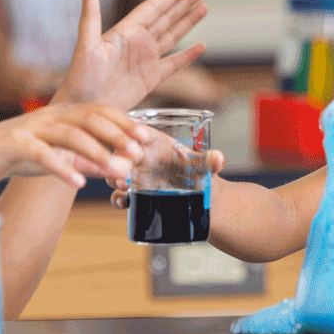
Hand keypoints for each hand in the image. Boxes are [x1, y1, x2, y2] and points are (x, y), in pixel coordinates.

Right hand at [0, 102, 150, 187]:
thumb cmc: (20, 154)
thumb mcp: (59, 157)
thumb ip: (87, 161)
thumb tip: (120, 169)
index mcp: (65, 113)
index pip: (103, 112)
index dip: (127, 123)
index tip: (149, 138)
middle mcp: (52, 115)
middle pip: (91, 119)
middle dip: (118, 134)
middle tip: (139, 152)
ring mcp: (33, 127)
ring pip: (71, 134)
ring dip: (96, 152)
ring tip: (116, 169)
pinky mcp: (15, 143)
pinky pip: (42, 154)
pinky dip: (61, 167)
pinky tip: (77, 182)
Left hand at [57, 0, 208, 110]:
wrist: (82, 109)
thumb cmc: (79, 79)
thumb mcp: (86, 46)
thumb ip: (90, 16)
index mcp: (125, 32)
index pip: (153, 8)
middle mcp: (138, 43)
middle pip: (166, 18)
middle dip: (184, 4)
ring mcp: (145, 61)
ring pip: (172, 36)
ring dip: (188, 22)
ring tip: (204, 8)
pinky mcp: (150, 80)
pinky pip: (174, 64)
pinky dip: (188, 56)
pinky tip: (201, 46)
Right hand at [105, 128, 225, 208]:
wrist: (200, 200)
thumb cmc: (200, 176)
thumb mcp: (204, 167)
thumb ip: (210, 161)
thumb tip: (219, 158)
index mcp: (157, 143)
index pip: (143, 133)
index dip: (138, 132)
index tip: (140, 138)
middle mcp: (143, 157)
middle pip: (123, 151)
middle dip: (120, 156)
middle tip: (125, 165)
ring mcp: (135, 175)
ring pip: (116, 171)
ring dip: (114, 176)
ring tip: (123, 183)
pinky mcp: (134, 194)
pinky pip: (119, 194)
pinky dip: (117, 198)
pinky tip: (123, 201)